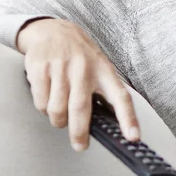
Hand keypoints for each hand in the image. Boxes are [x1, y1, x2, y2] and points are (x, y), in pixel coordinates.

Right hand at [17, 17, 141, 151]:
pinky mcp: (41, 69)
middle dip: (80, 132)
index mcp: (105, 71)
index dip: (129, 119)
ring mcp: (61, 68)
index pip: (121, 97)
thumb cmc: (81, 56)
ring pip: (58, 110)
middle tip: (80, 145)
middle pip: (81, 108)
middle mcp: (84, 69)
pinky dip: (43, 108)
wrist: (53, 30)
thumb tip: (110, 124)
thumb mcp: (100, 67)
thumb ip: (105, 91)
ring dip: (58, 120)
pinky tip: (48, 99)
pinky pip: (41, 102)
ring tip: (60, 116)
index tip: (134, 138)